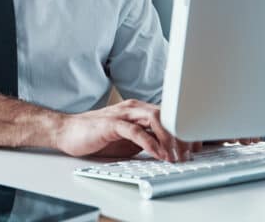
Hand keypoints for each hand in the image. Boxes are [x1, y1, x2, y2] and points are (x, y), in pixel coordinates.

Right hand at [53, 99, 195, 161]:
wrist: (67, 131)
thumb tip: (170, 152)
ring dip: (169, 139)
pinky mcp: (111, 124)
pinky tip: (158, 154)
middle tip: (189, 154)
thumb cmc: (97, 136)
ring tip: (175, 157)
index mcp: (139, 110)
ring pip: (155, 119)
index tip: (197, 146)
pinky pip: (136, 131)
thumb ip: (148, 140)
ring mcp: (122, 114)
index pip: (170, 115)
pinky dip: (150, 143)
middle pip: (167, 115)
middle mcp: (133, 108)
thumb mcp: (129, 139)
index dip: (186, 130)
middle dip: (182, 135)